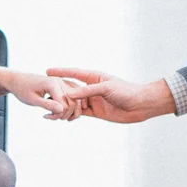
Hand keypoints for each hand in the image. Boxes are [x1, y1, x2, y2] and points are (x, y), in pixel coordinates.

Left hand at [6, 71, 77, 118]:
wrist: (17, 80)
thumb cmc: (22, 90)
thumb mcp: (32, 100)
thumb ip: (47, 104)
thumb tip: (62, 110)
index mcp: (53, 83)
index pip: (64, 105)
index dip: (57, 115)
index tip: (45, 116)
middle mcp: (61, 81)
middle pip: (73, 103)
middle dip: (63, 114)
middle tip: (50, 116)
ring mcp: (63, 83)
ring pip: (75, 101)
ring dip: (68, 112)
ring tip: (54, 114)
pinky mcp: (63, 86)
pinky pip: (73, 98)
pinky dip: (69, 107)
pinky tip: (59, 111)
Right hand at [49, 68, 175, 123]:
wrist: (141, 105)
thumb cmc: (127, 91)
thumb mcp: (106, 88)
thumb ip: (89, 91)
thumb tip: (71, 93)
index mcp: (96, 77)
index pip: (75, 73)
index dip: (61, 72)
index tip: (48, 70)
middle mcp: (93, 88)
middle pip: (72, 88)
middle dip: (59, 89)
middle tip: (45, 90)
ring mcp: (94, 100)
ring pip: (75, 102)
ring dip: (65, 104)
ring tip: (50, 105)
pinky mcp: (97, 112)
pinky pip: (81, 113)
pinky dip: (72, 114)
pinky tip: (63, 116)